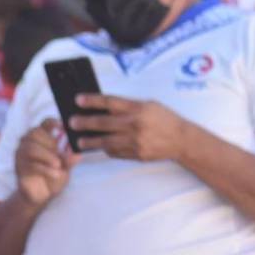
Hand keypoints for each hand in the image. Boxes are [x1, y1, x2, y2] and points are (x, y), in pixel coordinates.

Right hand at [15, 120, 76, 206]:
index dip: (53, 122)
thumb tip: (77, 152)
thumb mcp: (66, 167)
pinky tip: (56, 174)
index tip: (63, 127)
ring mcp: (21, 155)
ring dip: (47, 156)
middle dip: (50, 142)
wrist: (42, 195)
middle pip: (35, 132)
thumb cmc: (54, 175)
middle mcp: (28, 144)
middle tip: (61, 156)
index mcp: (41, 139)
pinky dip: (45, 169)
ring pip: (31, 148)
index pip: (44, 124)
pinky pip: (30, 164)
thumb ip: (70, 159)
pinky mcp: (19, 168)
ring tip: (58, 165)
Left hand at [70, 95, 189, 161]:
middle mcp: (136, 125)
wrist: (182, 140)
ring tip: (80, 141)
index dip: (92, 101)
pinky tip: (101, 147)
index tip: (78, 100)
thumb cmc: (165, 120)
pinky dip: (107, 149)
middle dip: (85, 122)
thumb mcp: (149, 105)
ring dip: (90, 141)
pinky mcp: (137, 154)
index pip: (110, 102)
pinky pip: (116, 152)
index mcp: (139, 109)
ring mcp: (136, 141)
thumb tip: (102, 107)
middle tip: (72, 122)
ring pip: (106, 141)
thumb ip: (128, 106)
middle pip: (104, 123)